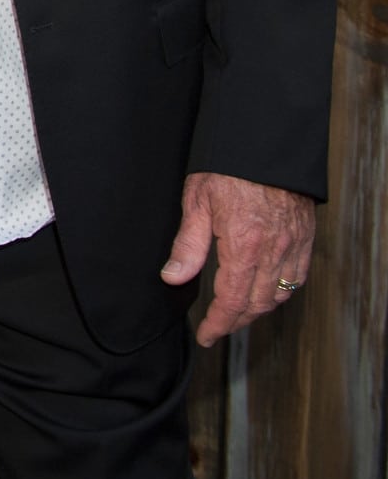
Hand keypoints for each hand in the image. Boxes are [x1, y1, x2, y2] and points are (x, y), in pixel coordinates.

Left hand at [160, 171, 315, 345]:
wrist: (266, 142)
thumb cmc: (228, 167)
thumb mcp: (196, 201)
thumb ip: (187, 245)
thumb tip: (173, 277)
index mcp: (244, 245)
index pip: (232, 300)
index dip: (219, 324)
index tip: (207, 335)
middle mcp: (273, 251)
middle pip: (257, 304)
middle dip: (237, 321)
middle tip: (218, 327)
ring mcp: (294, 245)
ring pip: (280, 294)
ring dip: (259, 309)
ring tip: (238, 313)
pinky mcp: (305, 238)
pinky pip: (297, 277)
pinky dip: (282, 291)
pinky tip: (267, 291)